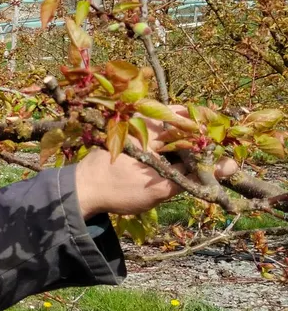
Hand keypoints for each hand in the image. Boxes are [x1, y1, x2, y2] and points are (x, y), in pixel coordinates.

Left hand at [74, 113, 237, 217]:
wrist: (80, 193)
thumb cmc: (118, 189)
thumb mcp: (162, 187)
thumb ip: (198, 176)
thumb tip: (230, 166)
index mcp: (150, 126)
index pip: (191, 118)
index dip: (212, 130)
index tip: (226, 146)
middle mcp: (142, 122)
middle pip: (182, 124)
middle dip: (201, 140)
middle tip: (216, 159)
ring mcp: (135, 131)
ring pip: (171, 133)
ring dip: (187, 147)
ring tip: (201, 164)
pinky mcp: (131, 141)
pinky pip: (159, 140)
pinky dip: (172, 151)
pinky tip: (179, 166)